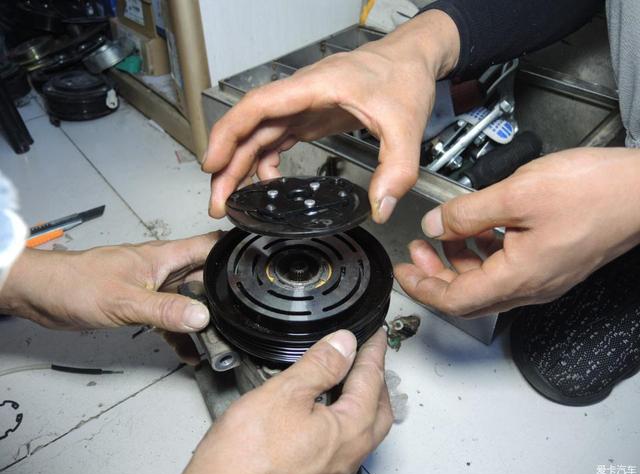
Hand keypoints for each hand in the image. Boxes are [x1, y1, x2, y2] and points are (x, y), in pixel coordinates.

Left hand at [0, 232, 219, 332]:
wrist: (43, 295)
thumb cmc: (77, 283)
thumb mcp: (126, 300)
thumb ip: (166, 309)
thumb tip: (201, 317)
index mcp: (165, 257)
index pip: (210, 247)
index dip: (235, 253)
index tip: (257, 266)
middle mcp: (164, 270)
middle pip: (205, 278)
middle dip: (223, 296)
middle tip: (240, 318)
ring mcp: (154, 287)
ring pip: (189, 301)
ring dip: (201, 320)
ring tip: (217, 342)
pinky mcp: (142, 304)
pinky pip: (169, 318)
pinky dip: (179, 333)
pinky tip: (188, 351)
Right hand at [181, 329, 392, 473]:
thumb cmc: (245, 456)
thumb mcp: (284, 393)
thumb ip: (320, 365)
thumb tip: (343, 343)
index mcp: (349, 432)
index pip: (371, 380)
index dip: (372, 352)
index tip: (375, 335)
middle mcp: (348, 456)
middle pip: (378, 409)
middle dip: (375, 378)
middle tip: (367, 354)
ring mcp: (334, 470)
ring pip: (361, 428)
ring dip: (360, 399)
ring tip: (347, 377)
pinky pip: (343, 442)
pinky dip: (343, 417)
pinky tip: (324, 409)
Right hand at [203, 10, 459, 222]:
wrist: (412, 59)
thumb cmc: (402, 76)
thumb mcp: (405, 125)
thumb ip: (397, 168)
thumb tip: (380, 206)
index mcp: (313, 87)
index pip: (257, 107)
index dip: (229, 134)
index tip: (212, 164)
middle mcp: (301, 96)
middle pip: (250, 128)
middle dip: (228, 165)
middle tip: (218, 202)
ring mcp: (303, 107)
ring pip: (259, 136)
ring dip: (241, 167)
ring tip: (233, 200)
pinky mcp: (310, 117)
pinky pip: (276, 140)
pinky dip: (265, 162)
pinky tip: (266, 183)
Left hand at [395, 147, 639, 316]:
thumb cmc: (594, 192)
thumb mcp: (516, 194)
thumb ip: (467, 214)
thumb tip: (435, 226)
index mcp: (518, 277)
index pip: (454, 300)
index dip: (421, 287)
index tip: (402, 272)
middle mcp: (530, 286)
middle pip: (467, 296)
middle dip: (434, 275)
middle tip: (416, 252)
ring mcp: (543, 277)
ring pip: (486, 281)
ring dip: (457, 261)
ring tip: (441, 234)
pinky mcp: (552, 262)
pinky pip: (506, 267)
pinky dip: (482, 252)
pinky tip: (477, 229)